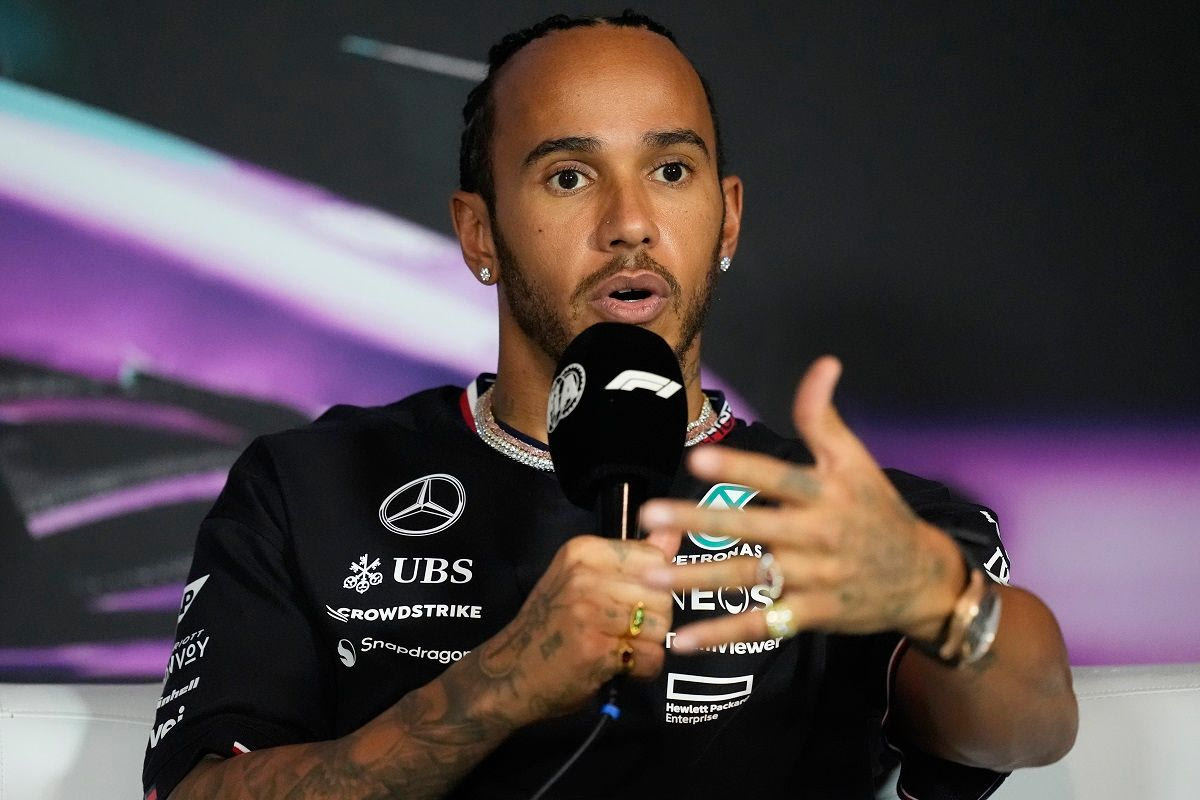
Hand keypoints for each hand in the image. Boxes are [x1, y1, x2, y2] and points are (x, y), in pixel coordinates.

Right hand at [475, 532, 677, 724]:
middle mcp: (585, 574)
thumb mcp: (586, 580)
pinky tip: (615, 667)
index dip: (653, 588)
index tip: (624, 603)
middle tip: (619, 632)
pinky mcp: (595, 647)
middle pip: (663, 594)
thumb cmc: (553, 626)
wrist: (511, 673)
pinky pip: (650, 657)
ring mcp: (589, 610)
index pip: (655, 558)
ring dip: (647, 646)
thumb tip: (675, 529)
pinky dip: (641, 670)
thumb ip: (634, 558)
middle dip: (653, 621)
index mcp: (584, 551)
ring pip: (661, 626)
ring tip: (617, 648)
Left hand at [640, 356, 963, 652]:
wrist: (922, 578)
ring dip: (696, 578)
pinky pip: (760, 624)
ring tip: (650, 574)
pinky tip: (680, 641)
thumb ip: (825, 417)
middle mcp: (816, 535)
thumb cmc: (878, 511)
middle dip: (699, 521)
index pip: (777, 478)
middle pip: (750, 527)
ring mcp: (811, 578)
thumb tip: (823, 363)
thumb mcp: (858, 461)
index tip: (697, 458)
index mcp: (826, 493)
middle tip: (651, 514)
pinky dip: (721, 634)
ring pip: (747, 576)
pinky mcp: (808, 614)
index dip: (740, 469)